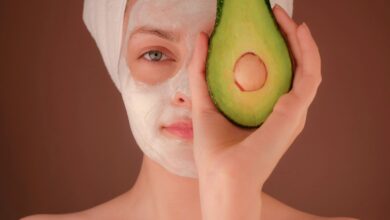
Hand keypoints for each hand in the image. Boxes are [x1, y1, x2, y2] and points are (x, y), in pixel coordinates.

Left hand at [188, 4, 321, 219]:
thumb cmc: (215, 152)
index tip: (262, 24)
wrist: (223, 180)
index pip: (277, 73)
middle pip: (293, 67)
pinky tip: (298, 32)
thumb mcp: (204, 103)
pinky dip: (308, 51)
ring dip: (300, 39)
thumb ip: (201, 72)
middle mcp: (284, 111)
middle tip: (275, 14)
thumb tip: (202, 36)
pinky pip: (309, 75)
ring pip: (307, 66)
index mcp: (267, 112)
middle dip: (287, 37)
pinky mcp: (295, 112)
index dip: (273, 46)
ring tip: (285, 17)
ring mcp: (293, 112)